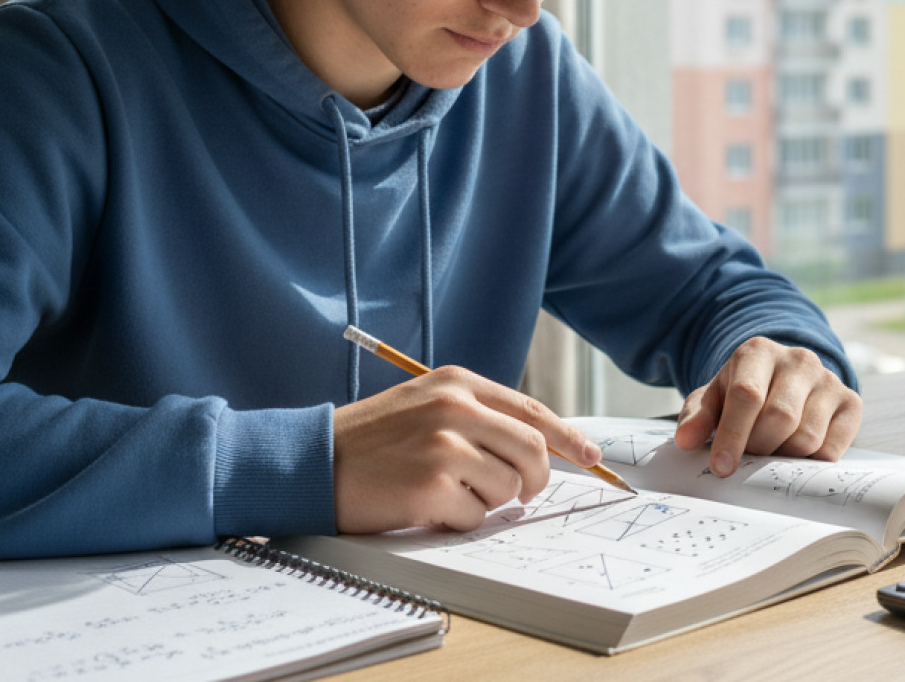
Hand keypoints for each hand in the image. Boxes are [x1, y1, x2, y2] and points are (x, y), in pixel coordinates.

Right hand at [332, 366, 601, 533]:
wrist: (312, 462)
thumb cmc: (373, 441)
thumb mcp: (426, 406)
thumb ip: (479, 417)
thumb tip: (540, 448)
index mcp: (458, 384)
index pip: (533, 412)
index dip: (568, 438)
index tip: (592, 457)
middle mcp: (456, 408)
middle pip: (533, 452)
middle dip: (534, 481)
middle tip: (518, 494)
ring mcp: (445, 446)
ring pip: (508, 489)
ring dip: (485, 502)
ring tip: (446, 491)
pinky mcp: (432, 486)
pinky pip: (475, 518)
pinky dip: (457, 521)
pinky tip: (425, 505)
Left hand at [671, 337, 861, 476]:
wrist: (784, 380)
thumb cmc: (743, 392)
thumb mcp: (713, 399)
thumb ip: (696, 417)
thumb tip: (686, 440)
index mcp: (758, 352)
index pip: (747, 395)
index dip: (732, 435)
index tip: (721, 468)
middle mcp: (798, 360)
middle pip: (780, 418)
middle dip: (759, 447)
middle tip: (748, 457)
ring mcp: (828, 380)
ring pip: (807, 437)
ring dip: (784, 457)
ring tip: (772, 451)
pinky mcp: (851, 402)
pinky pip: (832, 449)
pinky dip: (811, 463)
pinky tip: (796, 454)